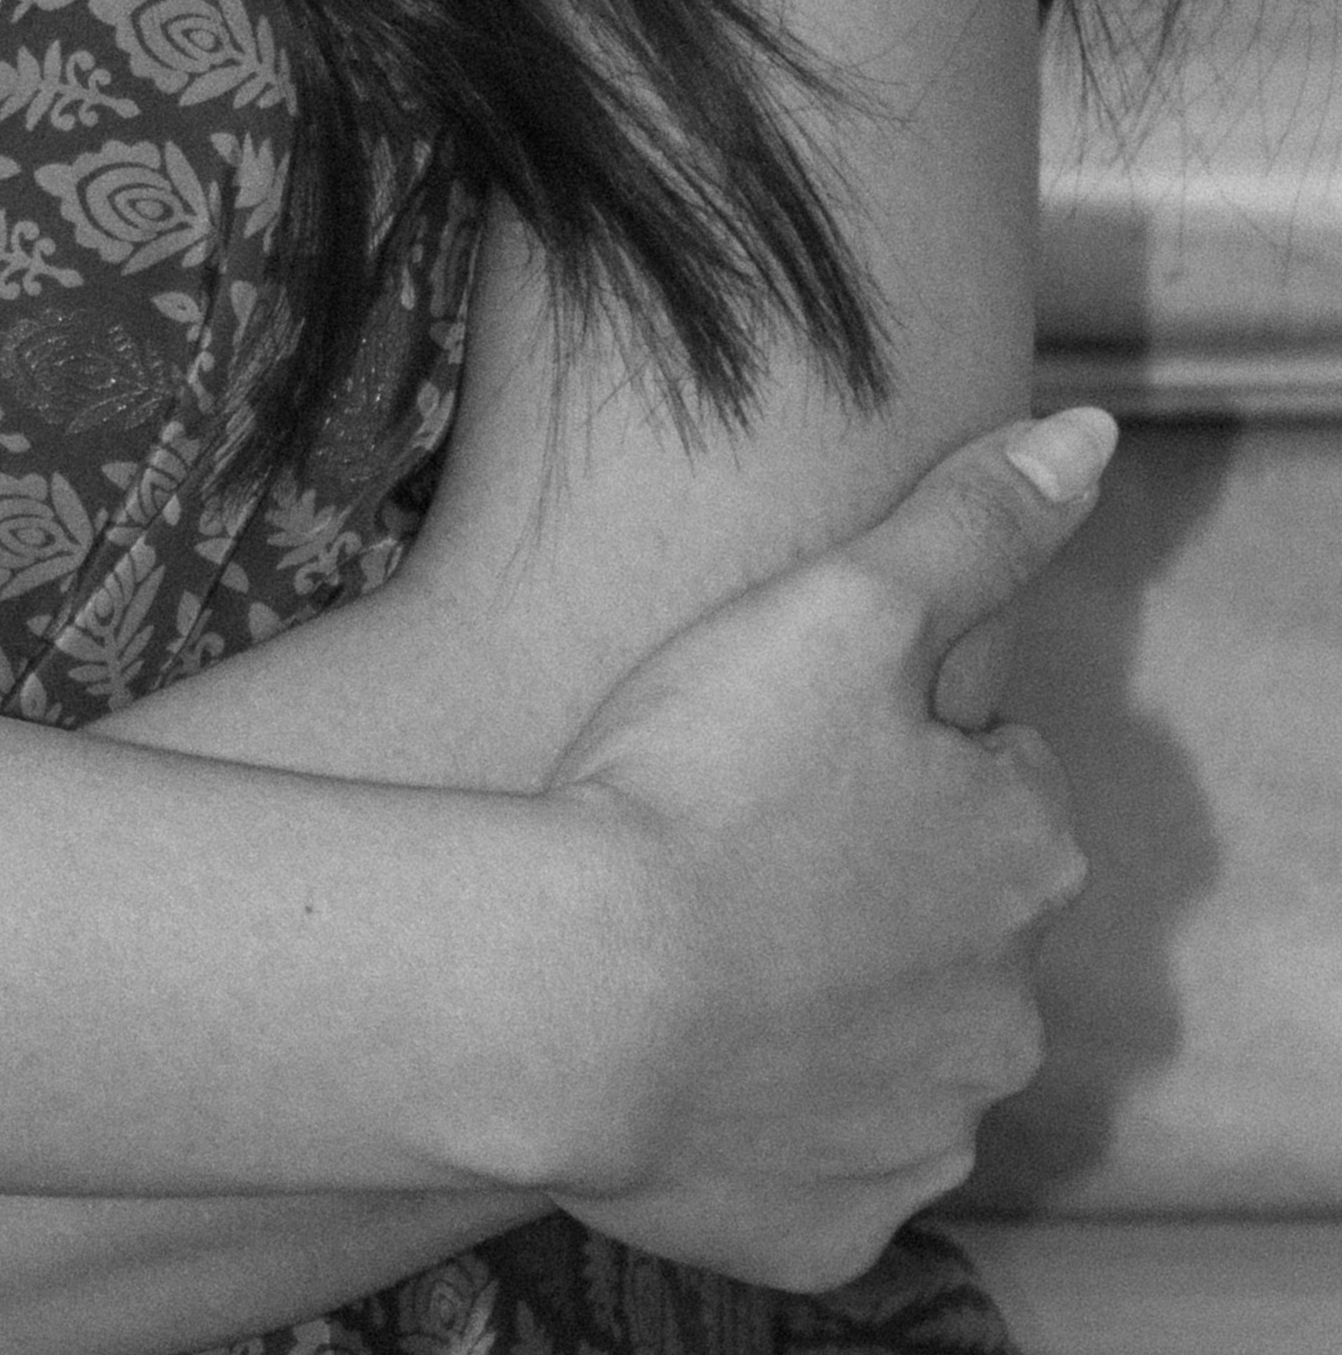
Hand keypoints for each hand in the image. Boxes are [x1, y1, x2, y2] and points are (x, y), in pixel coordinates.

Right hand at [530, 408, 1105, 1292]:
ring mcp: (924, 1126)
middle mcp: (1007, 1007)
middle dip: (861, 874)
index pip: (988, 773)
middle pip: (946, 913)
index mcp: (1022, 850)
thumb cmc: (701, 782)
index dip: (881, 740)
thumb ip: (974, 520)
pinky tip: (680, 1048)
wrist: (571, 1000)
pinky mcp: (835, 1221)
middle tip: (724, 826)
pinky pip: (815, 1154)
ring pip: (887, 1038)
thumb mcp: (841, 602)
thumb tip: (1089, 438)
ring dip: (816, 993)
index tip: (781, 734)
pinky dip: (762, 1110)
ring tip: (687, 930)